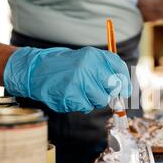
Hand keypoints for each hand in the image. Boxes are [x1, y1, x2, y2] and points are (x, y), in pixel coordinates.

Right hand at [3, 46, 131, 112]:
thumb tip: (123, 89)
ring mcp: (80, 81)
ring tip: (80, 92)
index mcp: (94, 55)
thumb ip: (103, 71)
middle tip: (99, 92)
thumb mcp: (85, 60)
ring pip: (101, 100)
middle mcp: (89, 66)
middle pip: (113, 87)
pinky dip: (81, 105)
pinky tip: (71, 96)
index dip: (125, 82)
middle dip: (109, 93)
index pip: (119, 69)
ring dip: (93, 100)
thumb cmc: (65, 67)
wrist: (36, 70)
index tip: (126, 91)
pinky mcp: (72, 95)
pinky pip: (87, 107)